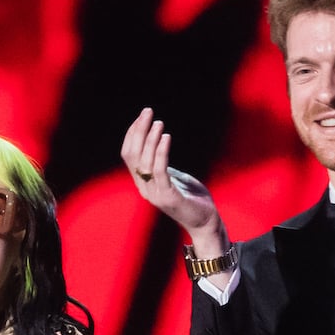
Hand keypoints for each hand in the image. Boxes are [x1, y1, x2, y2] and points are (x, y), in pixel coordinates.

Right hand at [121, 108, 228, 256]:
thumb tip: (158, 142)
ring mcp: (155, 193)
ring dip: (150, 139)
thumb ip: (162, 164)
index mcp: (143, 182)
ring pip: (144, 162)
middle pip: (133, 155)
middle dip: (138, 131)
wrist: (205, 221)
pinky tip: (166, 137)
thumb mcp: (173, 177)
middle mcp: (144, 188)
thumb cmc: (191, 198)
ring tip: (159, 123)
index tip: (142, 116)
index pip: (128, 155)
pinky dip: (161, 152)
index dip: (132, 134)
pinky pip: (160, 171)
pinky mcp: (168, 196)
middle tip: (148, 112)